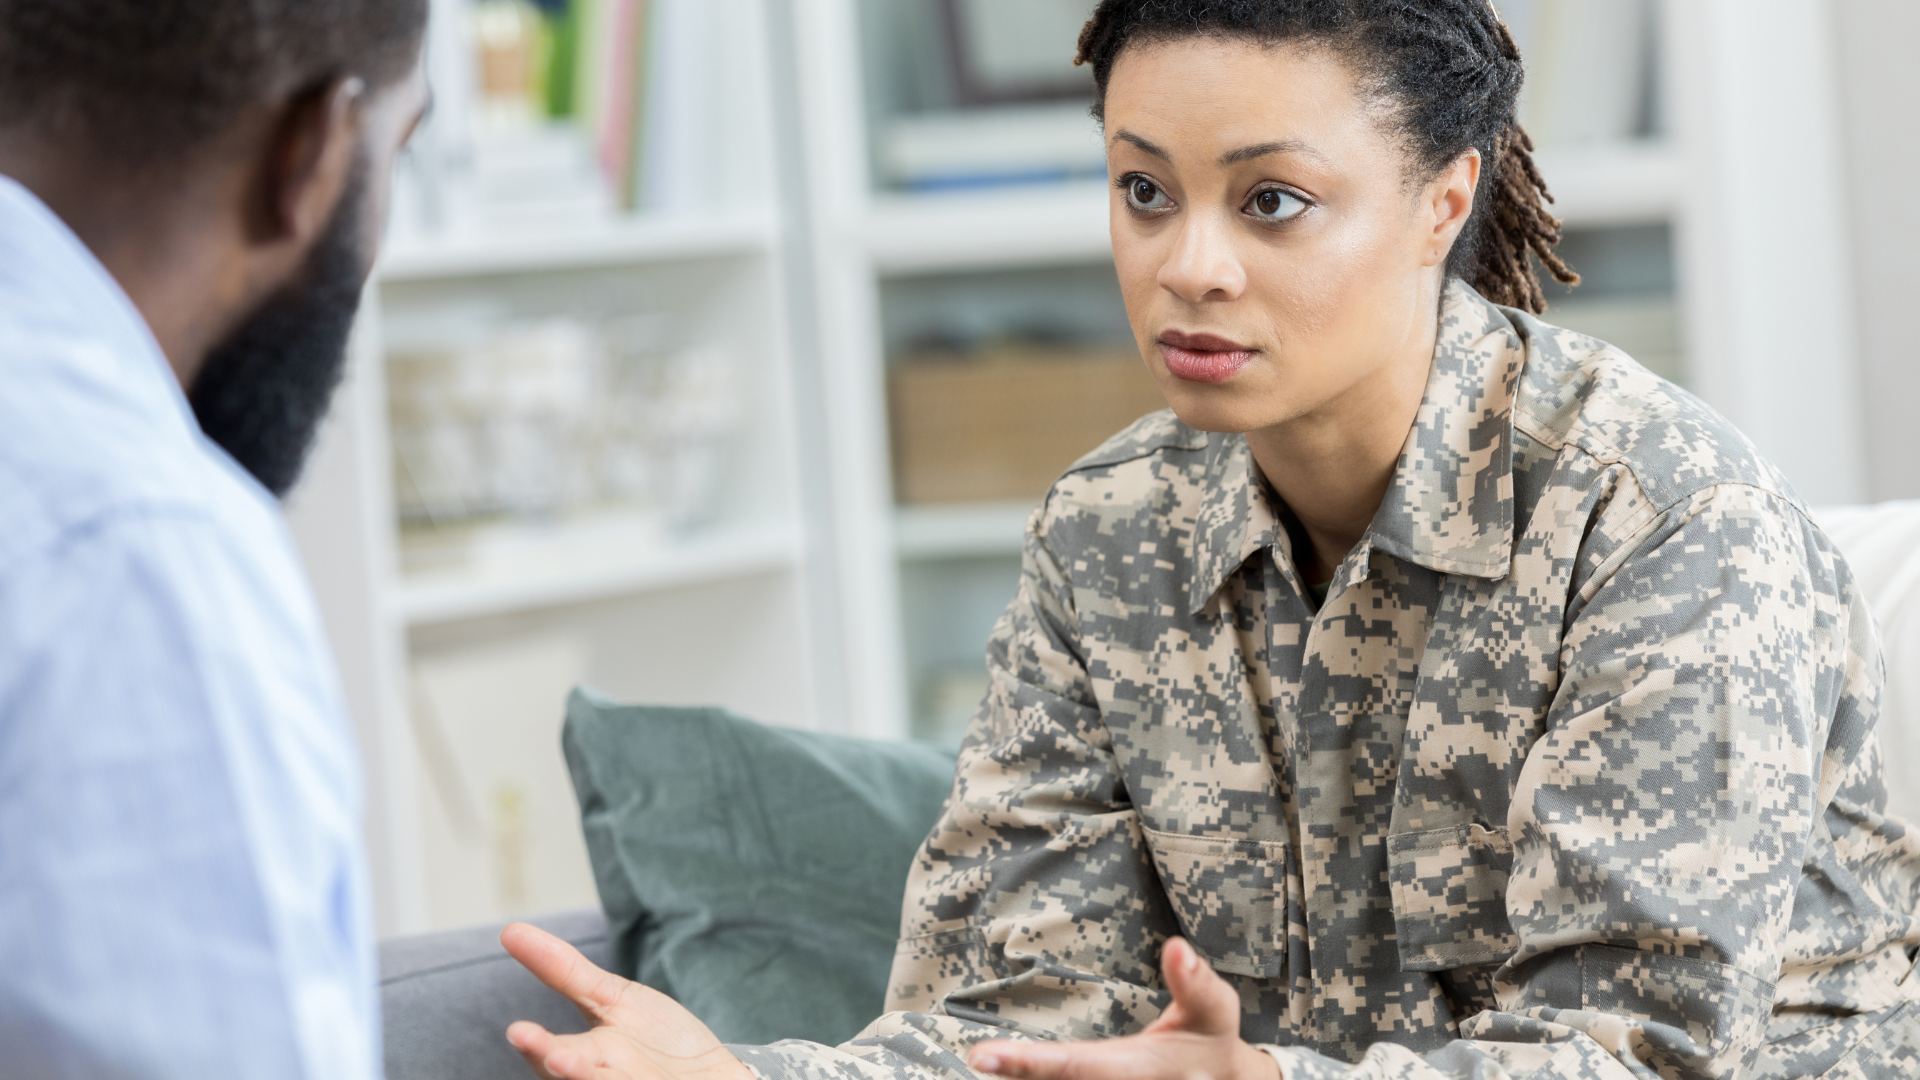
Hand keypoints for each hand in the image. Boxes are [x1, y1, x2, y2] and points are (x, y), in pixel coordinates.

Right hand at [500, 922, 755, 1079]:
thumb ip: (564, 971)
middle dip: (564, 1068)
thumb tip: (509, 931)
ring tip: (572, 1062)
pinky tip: (642, 1077)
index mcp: (585, 1058)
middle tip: (555, 1057)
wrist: (709, 1076)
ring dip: (592, 1078)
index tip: (519, 1031)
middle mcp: (602, 1079)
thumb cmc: (657, 1041)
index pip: (550, 1053)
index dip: (536, 1045)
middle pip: (575, 1077)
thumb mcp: (612, 998)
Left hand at [967, 938, 1281, 1079]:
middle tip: (973, 1057)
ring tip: (984, 1062)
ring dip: (1020, 1078)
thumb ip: (1194, 983)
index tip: (978, 1057)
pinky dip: (1031, 1078)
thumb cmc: (1210, 1042)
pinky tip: (1008, 1070)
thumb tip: (1176, 948)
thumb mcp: (1214, 1013)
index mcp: (1137, 1071)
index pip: (1073, 1066)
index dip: (1026, 1064)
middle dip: (1014, 1074)